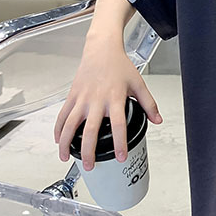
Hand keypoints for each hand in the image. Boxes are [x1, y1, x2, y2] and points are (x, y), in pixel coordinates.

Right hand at [53, 33, 161, 170]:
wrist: (101, 49)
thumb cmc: (120, 66)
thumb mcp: (139, 84)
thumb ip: (149, 104)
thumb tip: (157, 120)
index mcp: (115, 98)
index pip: (118, 125)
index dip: (119, 143)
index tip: (121, 157)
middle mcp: (96, 100)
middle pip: (90, 130)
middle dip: (89, 151)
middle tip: (91, 165)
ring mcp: (82, 98)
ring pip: (70, 124)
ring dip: (67, 143)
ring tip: (66, 158)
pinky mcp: (72, 96)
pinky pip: (62, 115)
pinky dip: (58, 129)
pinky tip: (58, 141)